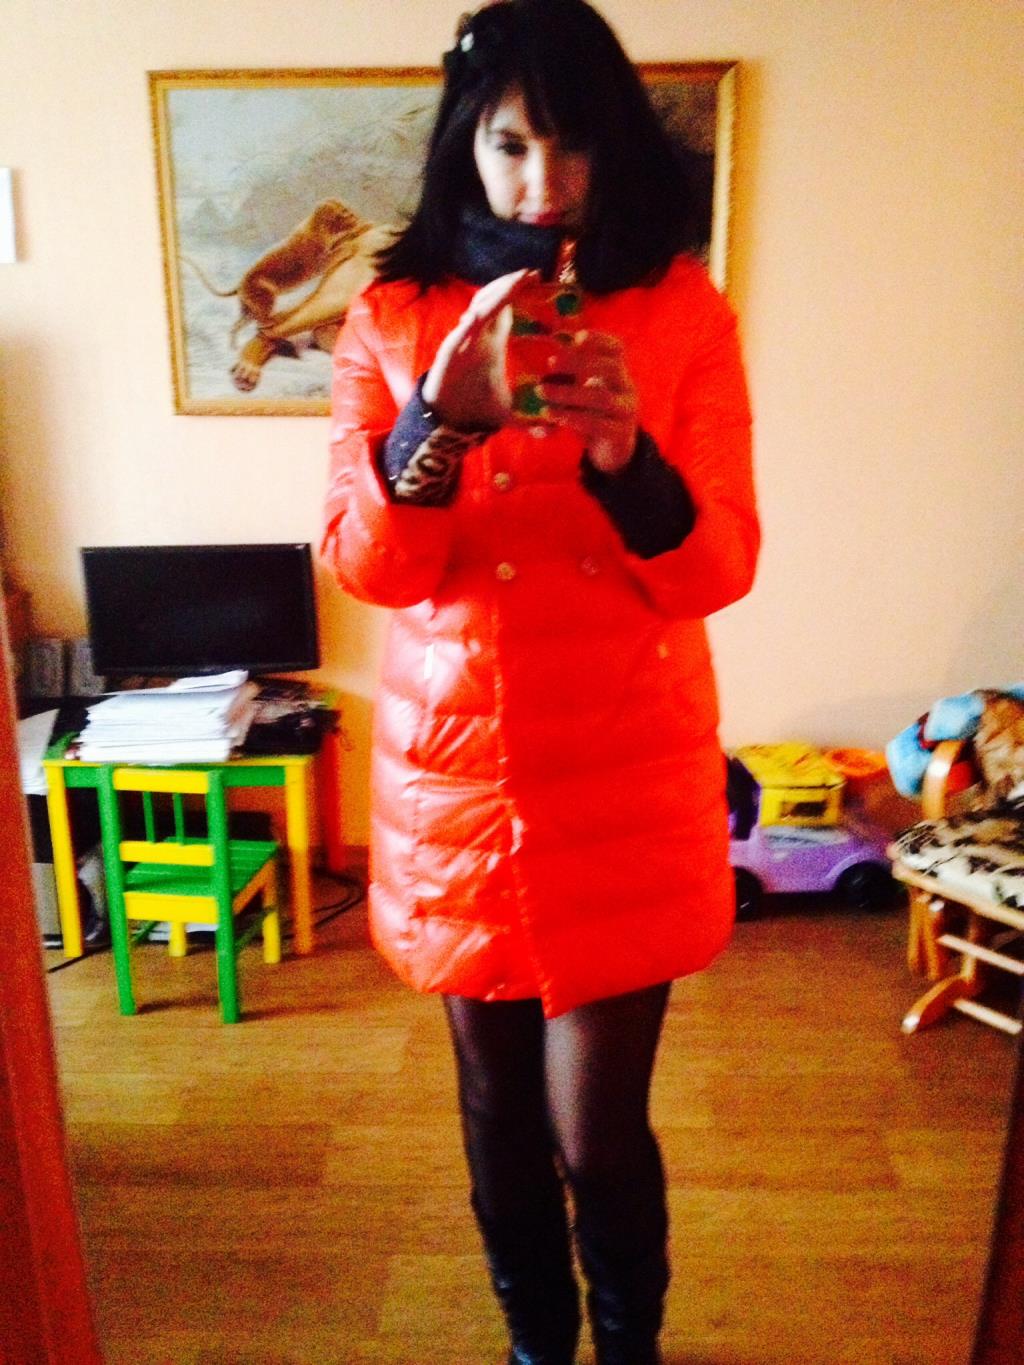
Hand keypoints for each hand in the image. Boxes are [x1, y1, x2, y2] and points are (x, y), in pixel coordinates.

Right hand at [422, 269, 533, 431]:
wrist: (448, 419)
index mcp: (491, 340)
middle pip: (490, 301)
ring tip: (509, 286)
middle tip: (527, 273)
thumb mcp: (507, 410)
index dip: (516, 290)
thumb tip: (549, 433)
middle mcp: (476, 336)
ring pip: (474, 314)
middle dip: (507, 286)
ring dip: (490, 299)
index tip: (535, 275)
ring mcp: (461, 344)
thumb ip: (528, 419)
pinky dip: (464, 328)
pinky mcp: (446, 358)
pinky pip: (455, 339)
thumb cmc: (476, 405)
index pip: (504, 306)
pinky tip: (473, 318)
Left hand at [539, 331, 637, 472]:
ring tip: (541, 391)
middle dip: (580, 363)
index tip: (576, 337)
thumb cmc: (593, 414)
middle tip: (550, 362)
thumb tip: (540, 360)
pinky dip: (572, 418)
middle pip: (611, 368)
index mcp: (618, 374)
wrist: (613, 451)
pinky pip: (597, 424)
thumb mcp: (585, 392)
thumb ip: (570, 377)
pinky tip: (551, 415)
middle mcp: (626, 389)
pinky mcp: (618, 434)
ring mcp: (625, 412)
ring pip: (602, 398)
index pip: (616, 349)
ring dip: (569, 393)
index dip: (599, 340)